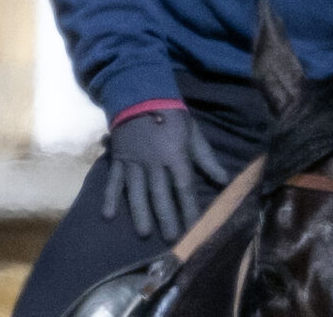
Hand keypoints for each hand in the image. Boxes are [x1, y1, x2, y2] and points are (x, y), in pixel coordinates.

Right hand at [102, 109, 227, 240]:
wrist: (142, 94)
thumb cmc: (172, 115)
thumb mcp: (193, 133)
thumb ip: (206, 158)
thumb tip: (225, 180)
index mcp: (175, 155)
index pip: (184, 187)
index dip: (189, 209)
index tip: (194, 228)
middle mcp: (154, 162)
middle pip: (161, 194)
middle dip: (166, 217)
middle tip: (171, 239)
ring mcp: (134, 161)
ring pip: (136, 191)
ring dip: (140, 212)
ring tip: (144, 233)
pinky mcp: (119, 159)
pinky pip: (114, 180)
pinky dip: (110, 197)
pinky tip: (108, 214)